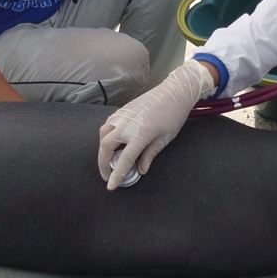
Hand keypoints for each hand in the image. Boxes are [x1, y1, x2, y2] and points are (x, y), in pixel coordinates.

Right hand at [98, 60, 215, 190]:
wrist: (174, 91)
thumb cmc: (174, 115)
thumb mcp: (165, 138)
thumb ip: (150, 154)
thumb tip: (141, 170)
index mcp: (141, 134)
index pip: (124, 159)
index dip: (116, 175)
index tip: (110, 186)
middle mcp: (127, 124)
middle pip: (106, 146)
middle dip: (103, 163)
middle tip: (106, 174)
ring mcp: (123, 115)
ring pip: (103, 134)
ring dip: (102, 148)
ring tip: (108, 158)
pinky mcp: (122, 109)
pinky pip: (107, 124)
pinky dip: (105, 135)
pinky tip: (111, 141)